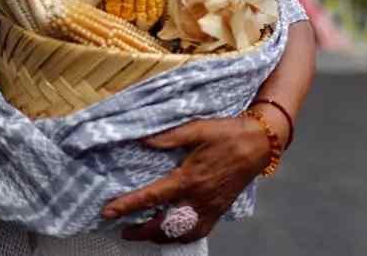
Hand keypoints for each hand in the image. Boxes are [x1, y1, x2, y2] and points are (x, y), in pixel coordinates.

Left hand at [100, 117, 270, 243]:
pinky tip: (174, 232)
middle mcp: (198, 198)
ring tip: (145, 233)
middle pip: (163, 225)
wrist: (259, 144)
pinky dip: (183, 236)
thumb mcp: (197, 129)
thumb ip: (168, 137)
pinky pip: (198, 232)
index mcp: (188, 179)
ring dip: (160, 237)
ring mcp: (210, 208)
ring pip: (181, 234)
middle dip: (141, 232)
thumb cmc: (227, 134)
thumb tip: (143, 141)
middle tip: (124, 231)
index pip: (151, 197)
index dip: (127, 206)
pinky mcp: (219, 210)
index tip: (108, 213)